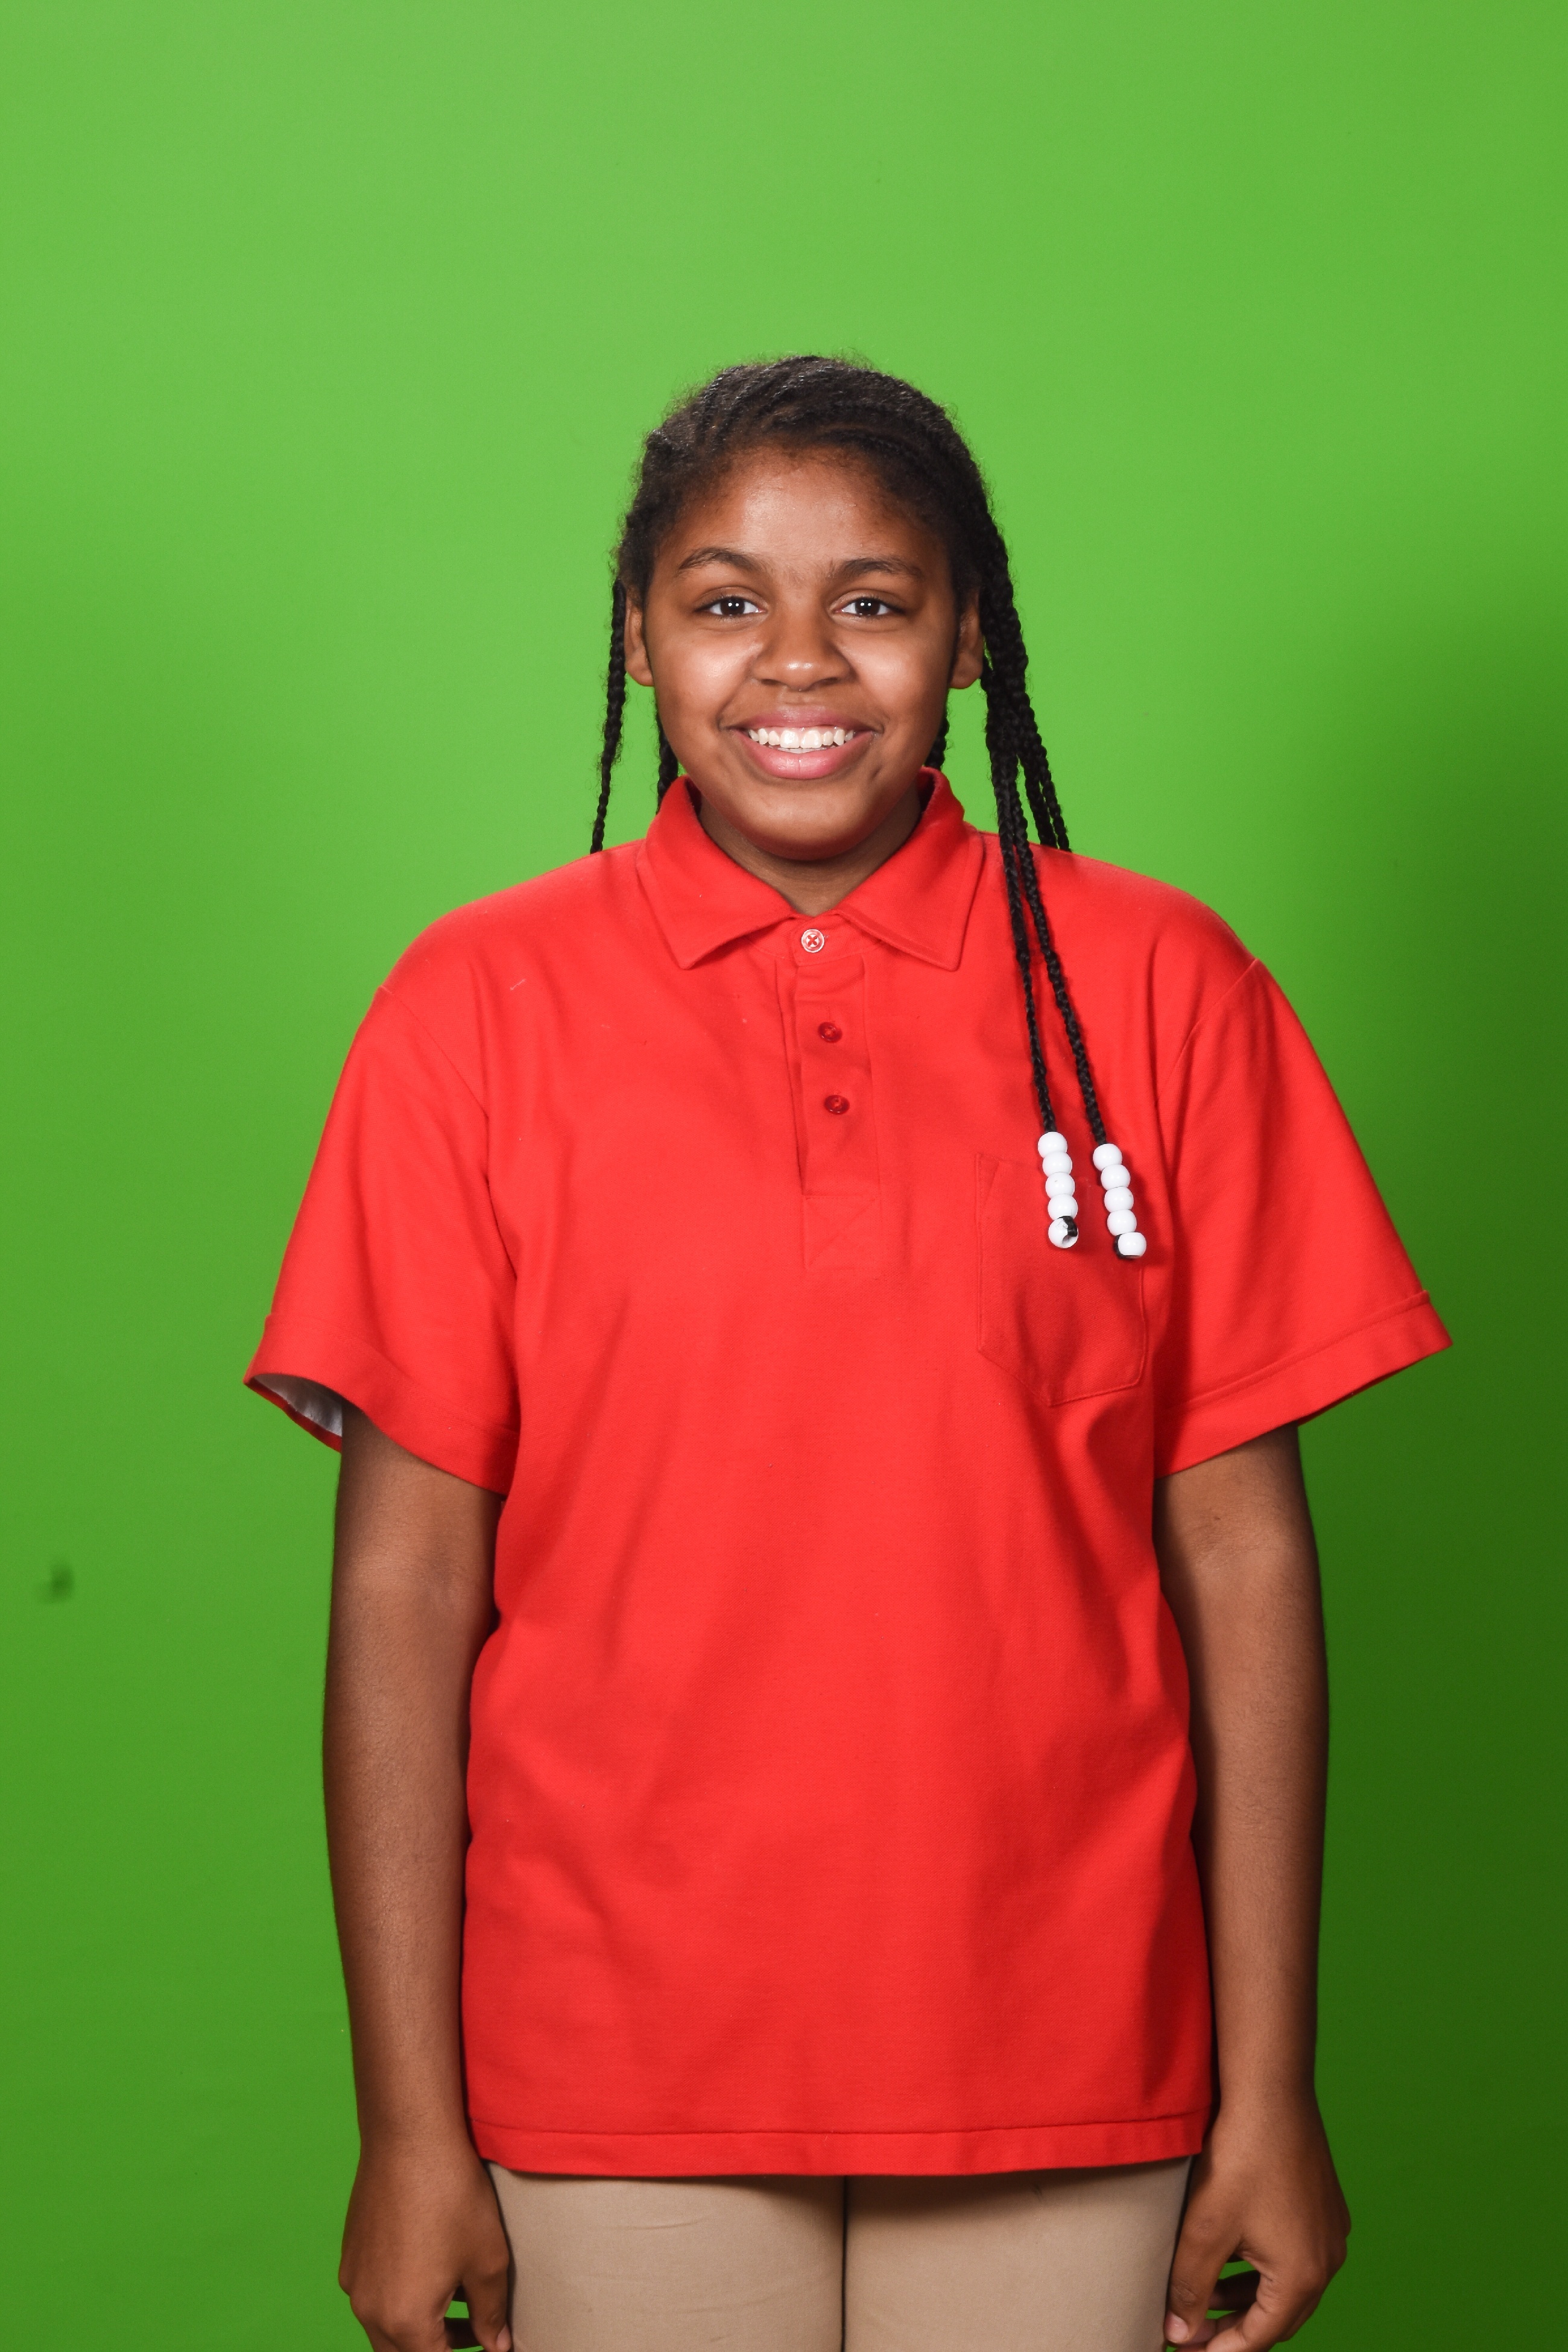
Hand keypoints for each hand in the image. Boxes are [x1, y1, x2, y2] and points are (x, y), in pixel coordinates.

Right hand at [339, 2135, 512, 2351]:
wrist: (409, 2137)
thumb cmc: (452, 2196)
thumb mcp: (488, 2259)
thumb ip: (491, 2314)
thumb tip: (496, 2346)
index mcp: (405, 2320)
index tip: (485, 2343)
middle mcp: (369, 2309)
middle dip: (438, 2349)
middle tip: (474, 2331)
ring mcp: (354, 2282)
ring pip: (385, 2328)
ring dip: (419, 2326)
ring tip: (460, 2299)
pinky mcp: (350, 2256)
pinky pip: (374, 2296)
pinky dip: (401, 2298)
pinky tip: (432, 2267)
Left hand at [1164, 2095, 1348, 2346]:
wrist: (1271, 2093)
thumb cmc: (1240, 2159)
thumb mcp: (1205, 2229)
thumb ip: (1190, 2287)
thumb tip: (1178, 2333)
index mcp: (1302, 2277)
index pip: (1260, 2337)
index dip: (1221, 2349)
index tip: (1188, 2350)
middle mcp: (1327, 2261)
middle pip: (1278, 2317)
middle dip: (1234, 2329)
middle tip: (1193, 2331)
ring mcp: (1331, 2232)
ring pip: (1287, 2285)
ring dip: (1247, 2297)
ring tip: (1206, 2297)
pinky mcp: (1325, 2206)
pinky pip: (1296, 2254)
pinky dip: (1263, 2266)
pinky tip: (1233, 2255)